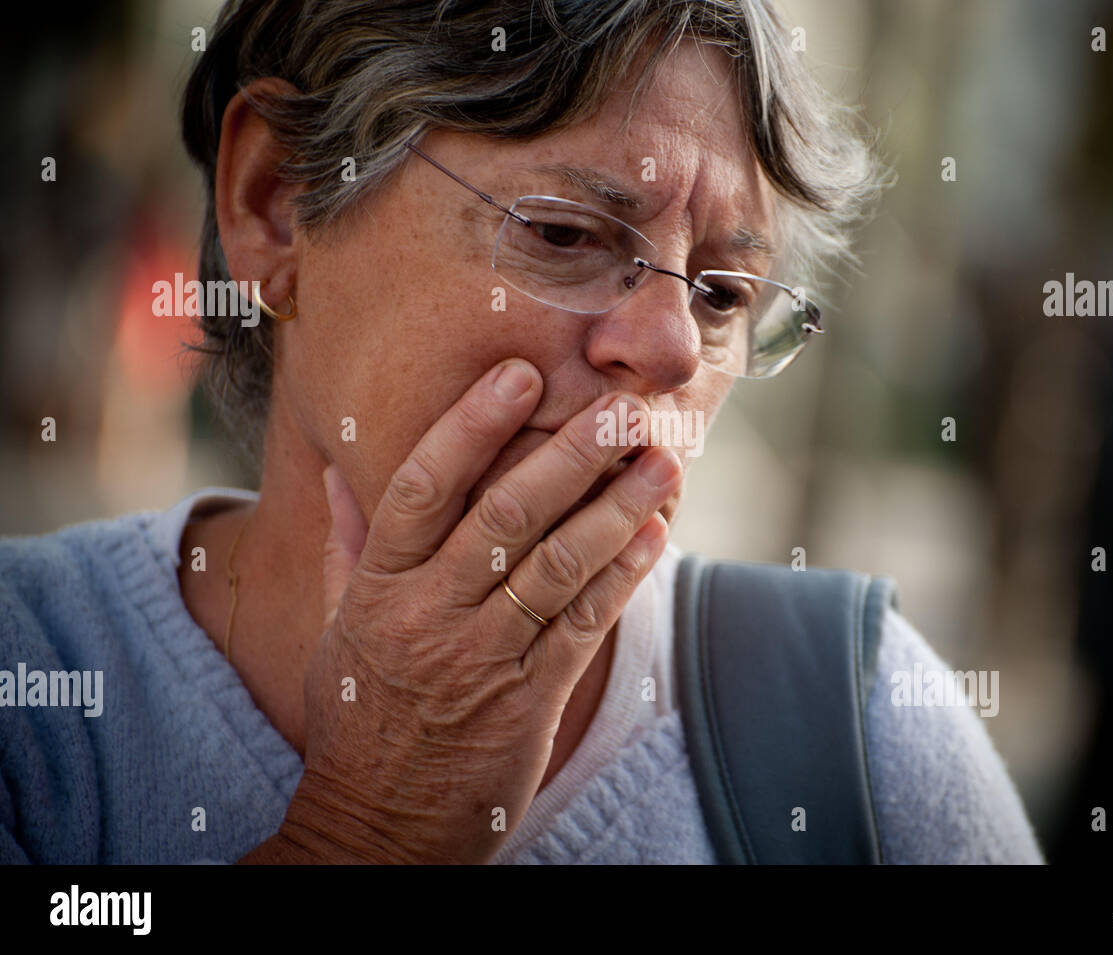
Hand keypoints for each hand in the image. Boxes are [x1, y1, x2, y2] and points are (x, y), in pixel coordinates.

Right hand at [258, 359, 678, 863]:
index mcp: (379, 590)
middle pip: (508, 517)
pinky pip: (585, 625)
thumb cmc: (359, 719)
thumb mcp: (335, 630)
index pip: (423, 488)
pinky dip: (623, 576)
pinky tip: (654, 534)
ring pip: (559, 566)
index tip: (519, 375)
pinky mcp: (531, 700)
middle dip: (572, 456)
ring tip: (662, 461)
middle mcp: (431, 617)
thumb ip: (346, 548)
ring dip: (618, 509)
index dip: (472, 426)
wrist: (378, 829)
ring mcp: (484, 660)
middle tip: (622, 408)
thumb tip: (339, 475)